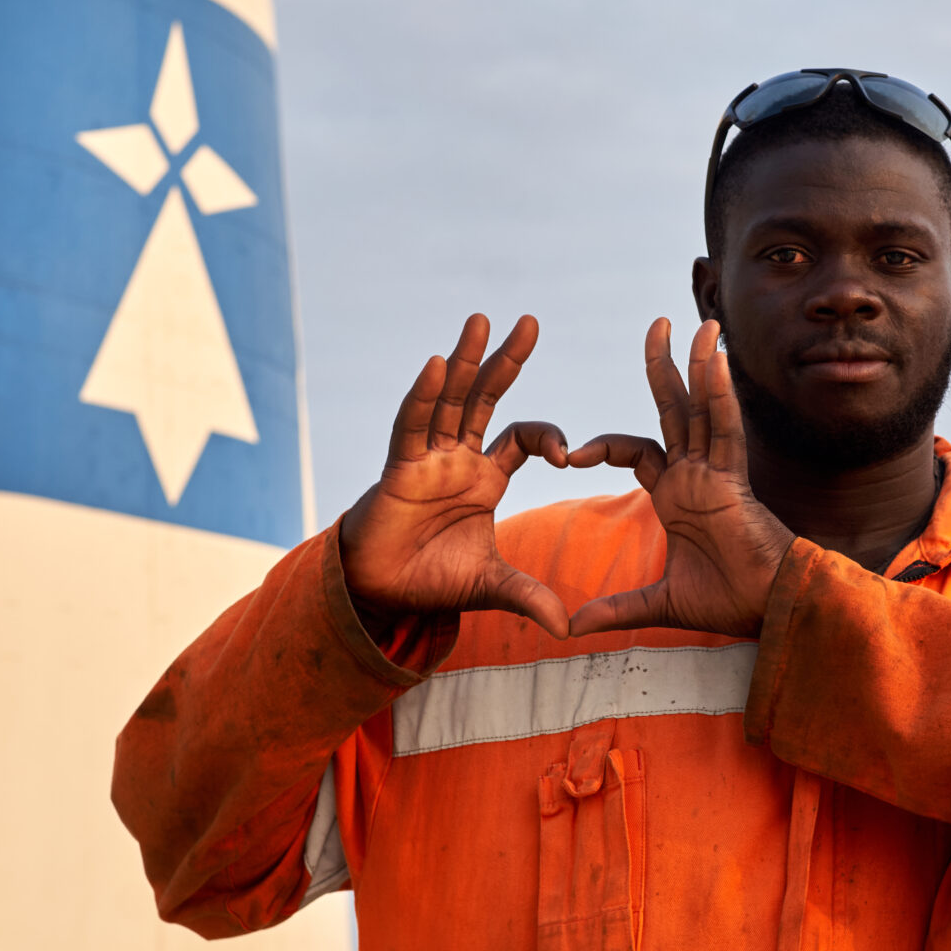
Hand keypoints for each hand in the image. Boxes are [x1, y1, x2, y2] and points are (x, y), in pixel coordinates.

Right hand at [339, 314, 573, 639]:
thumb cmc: (430, 578)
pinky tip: (436, 364)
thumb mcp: (490, 586)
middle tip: (531, 322)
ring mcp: (427, 458)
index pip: (522, 437)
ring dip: (464, 360)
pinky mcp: (399, 468)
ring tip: (481, 321)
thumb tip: (570, 629)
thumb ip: (529, 597)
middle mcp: (458, 458)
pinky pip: (412, 425)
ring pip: (449, 399)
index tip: (570, 456)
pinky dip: (423, 396)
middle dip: (506, 361)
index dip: (547, 437)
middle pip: (485, 398)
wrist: (379, 593)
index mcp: (485, 477)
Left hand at [566, 319, 795, 639]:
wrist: (769, 611)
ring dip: (701, 366)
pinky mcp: (736, 482)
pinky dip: (721, 398)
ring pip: (704, 410)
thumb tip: (571, 627)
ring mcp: (717, 475)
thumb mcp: (658, 605)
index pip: (638, 451)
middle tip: (656, 326)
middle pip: (675, 410)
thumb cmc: (729, 602)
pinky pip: (727, 432)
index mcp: (678, 496)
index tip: (570, 456)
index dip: (605, 446)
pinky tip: (718, 363)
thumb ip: (616, 609)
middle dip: (665, 368)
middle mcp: (697, 476)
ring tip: (700, 326)